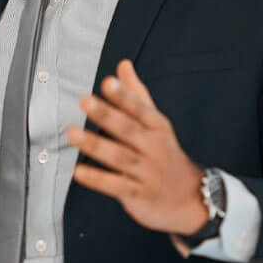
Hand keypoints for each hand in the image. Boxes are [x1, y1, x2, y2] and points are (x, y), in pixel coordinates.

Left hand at [67, 59, 208, 237]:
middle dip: (107, 115)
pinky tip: (78, 171)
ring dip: (95, 145)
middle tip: (85, 101)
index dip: (124, 96)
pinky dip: (97, 179)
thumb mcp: (156, 123)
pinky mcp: (139, 194)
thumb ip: (136, 94)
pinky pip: (116, 186)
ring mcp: (147, 172)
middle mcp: (154, 147)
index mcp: (157, 127)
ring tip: (72, 133)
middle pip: (128, 129)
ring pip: (119, 157)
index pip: (140, 109)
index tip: (108, 82)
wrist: (190, 197)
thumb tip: (122, 65)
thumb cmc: (164, 153)